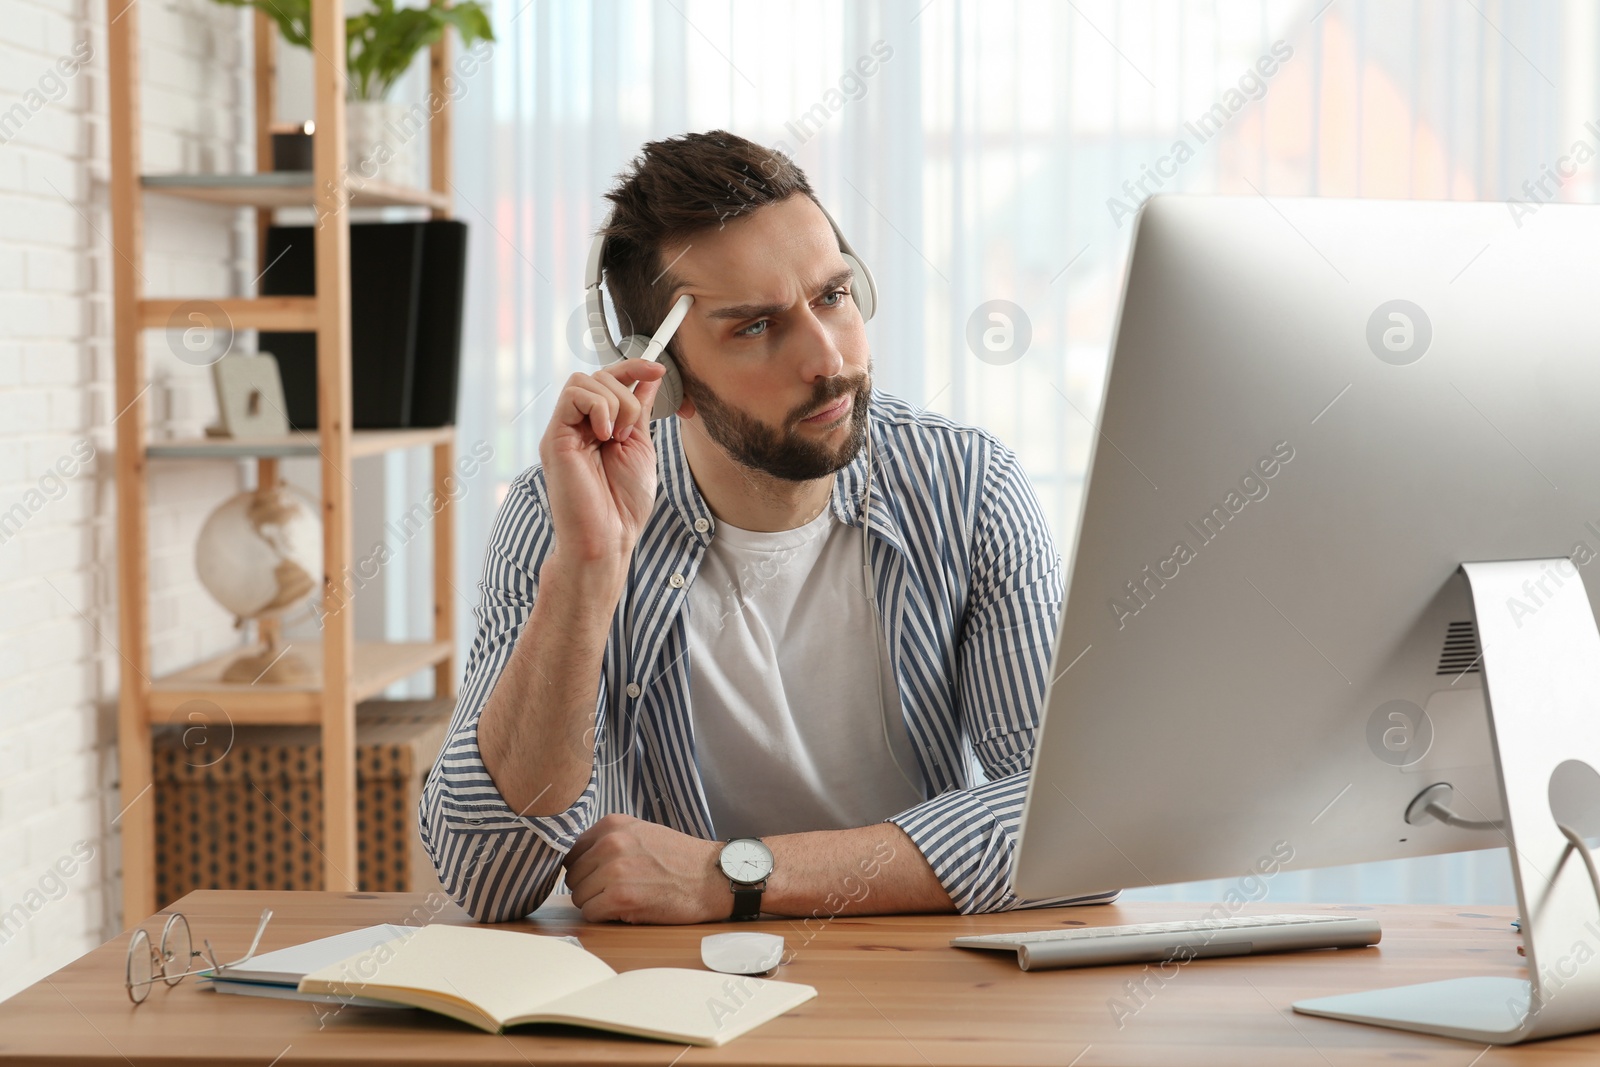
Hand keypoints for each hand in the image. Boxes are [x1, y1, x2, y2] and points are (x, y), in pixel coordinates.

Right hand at [539, 359, 667, 568]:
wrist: (608, 536)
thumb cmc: (623, 503)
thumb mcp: (640, 445)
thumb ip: (640, 410)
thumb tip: (650, 378)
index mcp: (598, 426)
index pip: (610, 380)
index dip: (633, 366)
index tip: (658, 369)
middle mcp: (578, 425)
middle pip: (599, 375)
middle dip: (627, 395)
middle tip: (629, 432)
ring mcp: (564, 429)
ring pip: (586, 380)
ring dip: (614, 404)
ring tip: (616, 438)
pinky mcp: (554, 436)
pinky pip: (574, 395)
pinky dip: (598, 408)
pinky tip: (604, 435)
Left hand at [563, 814, 724, 923]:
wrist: (712, 877)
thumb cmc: (679, 859)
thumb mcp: (641, 832)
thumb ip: (608, 840)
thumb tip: (574, 861)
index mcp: (612, 824)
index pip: (572, 853)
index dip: (585, 869)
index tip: (600, 876)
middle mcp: (610, 843)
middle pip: (573, 877)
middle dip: (590, 888)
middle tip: (618, 890)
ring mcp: (614, 870)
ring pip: (579, 897)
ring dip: (597, 903)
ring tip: (625, 899)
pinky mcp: (620, 897)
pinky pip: (591, 913)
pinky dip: (605, 917)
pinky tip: (628, 909)